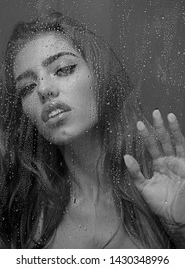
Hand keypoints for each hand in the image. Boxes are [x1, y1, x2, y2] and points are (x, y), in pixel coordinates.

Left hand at [124, 110, 184, 224]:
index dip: (146, 135)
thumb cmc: (160, 203)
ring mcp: (178, 162)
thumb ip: (135, 172)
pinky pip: (182, 146)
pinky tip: (174, 123)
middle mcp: (169, 161)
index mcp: (159, 165)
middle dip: (158, 126)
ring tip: (165, 115)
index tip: (139, 123)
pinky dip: (178, 135)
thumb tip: (126, 156)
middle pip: (163, 140)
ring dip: (170, 128)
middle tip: (153, 112)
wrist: (174, 216)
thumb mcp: (144, 187)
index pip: (152, 146)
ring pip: (174, 141)